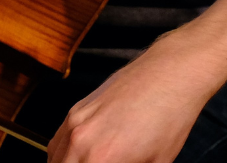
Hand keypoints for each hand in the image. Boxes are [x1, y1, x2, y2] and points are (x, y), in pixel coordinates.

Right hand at [48, 37, 221, 162]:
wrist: (171, 73)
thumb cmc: (171, 117)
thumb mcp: (157, 162)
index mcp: (100, 158)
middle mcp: (80, 140)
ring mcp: (75, 121)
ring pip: (54, 159)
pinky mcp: (76, 109)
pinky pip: (58, 141)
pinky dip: (63, 154)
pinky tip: (80, 157)